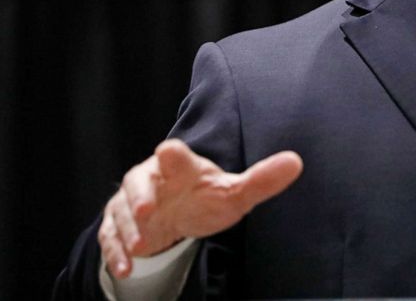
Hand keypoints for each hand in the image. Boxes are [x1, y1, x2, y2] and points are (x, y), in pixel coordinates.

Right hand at [98, 138, 302, 278]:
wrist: (178, 214)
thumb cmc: (205, 197)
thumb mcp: (235, 192)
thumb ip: (262, 179)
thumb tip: (296, 162)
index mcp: (180, 167)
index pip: (175, 155)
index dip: (172, 155)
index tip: (168, 153)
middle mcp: (151, 180)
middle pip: (138, 181)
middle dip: (141, 195)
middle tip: (148, 210)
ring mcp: (131, 204)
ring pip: (123, 211)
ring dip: (130, 228)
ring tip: (141, 245)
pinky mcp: (117, 226)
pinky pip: (111, 238)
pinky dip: (117, 253)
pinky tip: (127, 268)